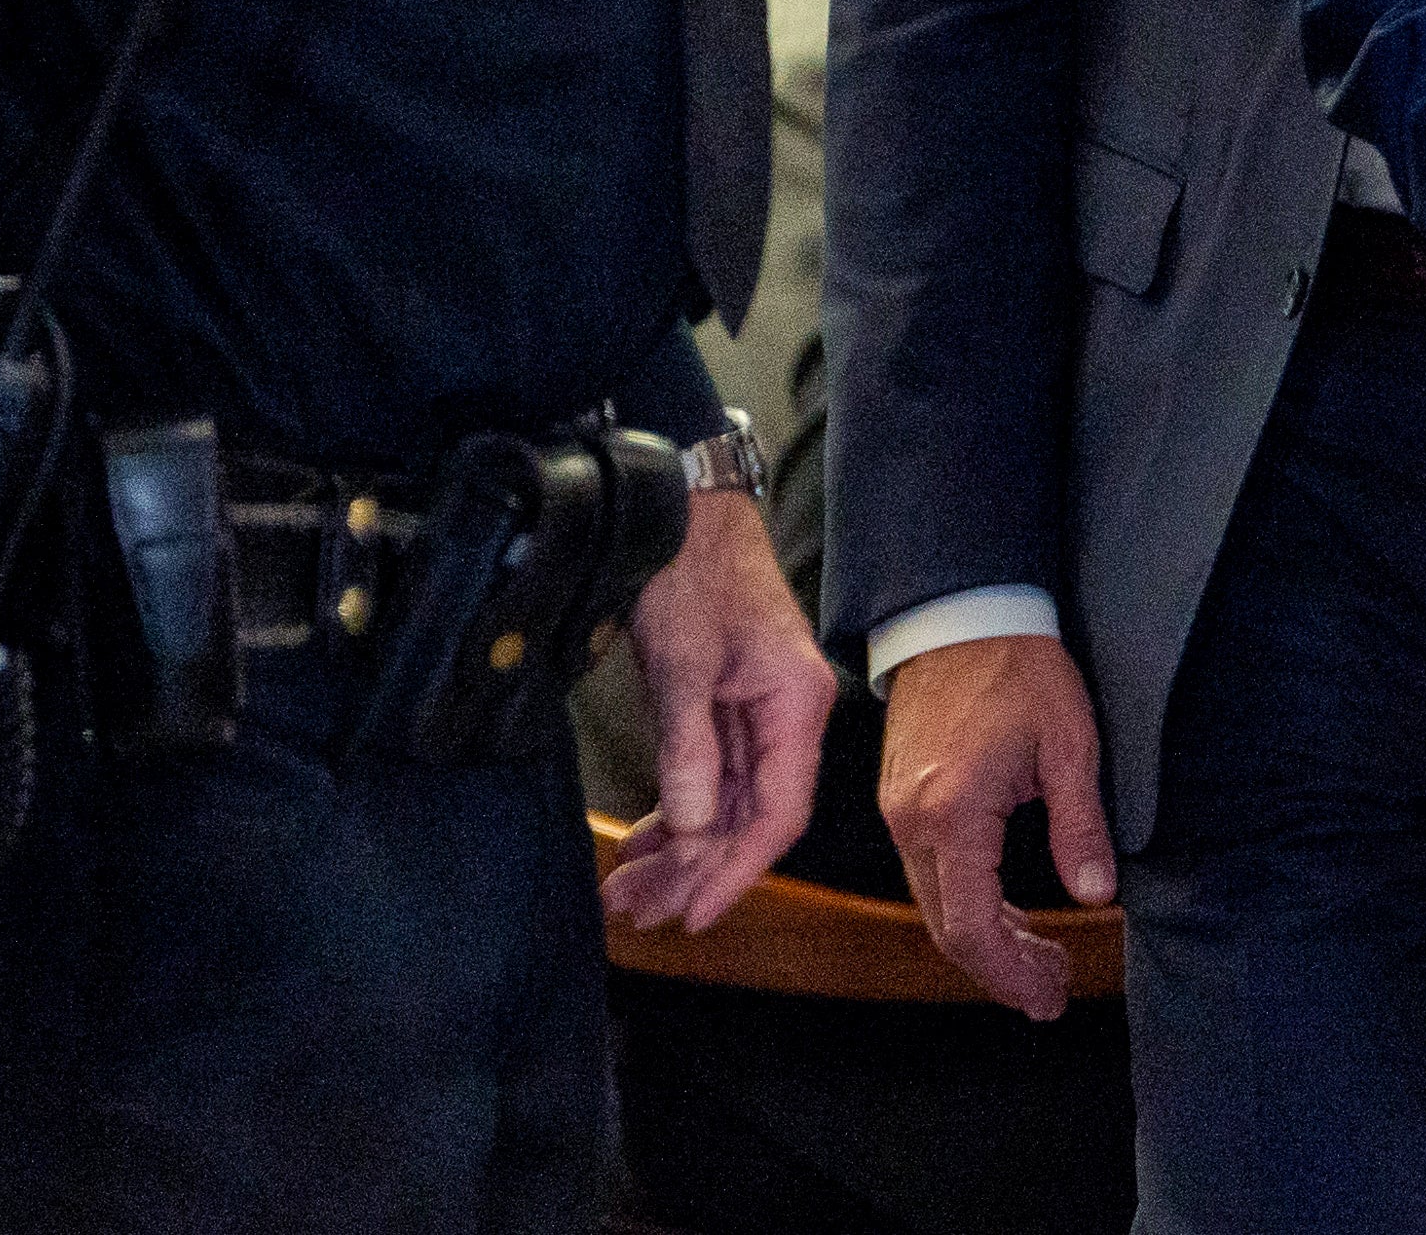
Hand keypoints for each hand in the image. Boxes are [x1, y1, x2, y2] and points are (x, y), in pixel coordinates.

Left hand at [602, 487, 835, 932]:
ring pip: (727, 803)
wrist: (683, 512)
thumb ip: (691, 752)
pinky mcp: (727, 704)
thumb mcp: (685, 664)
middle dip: (697, 870)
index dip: (736, 870)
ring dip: (682, 849)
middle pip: (751, 817)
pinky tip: (643, 843)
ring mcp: (758, 711)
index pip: (779, 813)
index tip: (693, 913)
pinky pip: (710, 777)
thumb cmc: (693, 574)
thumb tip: (696, 830)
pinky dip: (678, 812)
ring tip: (629, 890)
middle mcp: (787, 715)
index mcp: (796, 706)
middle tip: (641, 911)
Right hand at [877, 633, 1120, 1017]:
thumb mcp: (1069, 743)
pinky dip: (966, 904)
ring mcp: (899, 812)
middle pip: (948, 928)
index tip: (1048, 996)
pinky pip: (928, 873)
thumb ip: (1081, 824)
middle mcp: (912, 822)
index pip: (972, 925)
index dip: (1011, 972)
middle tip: (1050, 993)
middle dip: (1000, 970)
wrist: (961, 612)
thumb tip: (1097, 893)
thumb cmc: (1019, 668)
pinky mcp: (900, 800)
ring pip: (935, 904)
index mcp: (953, 813)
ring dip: (985, 940)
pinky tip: (1009, 913)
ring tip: (1040, 958)